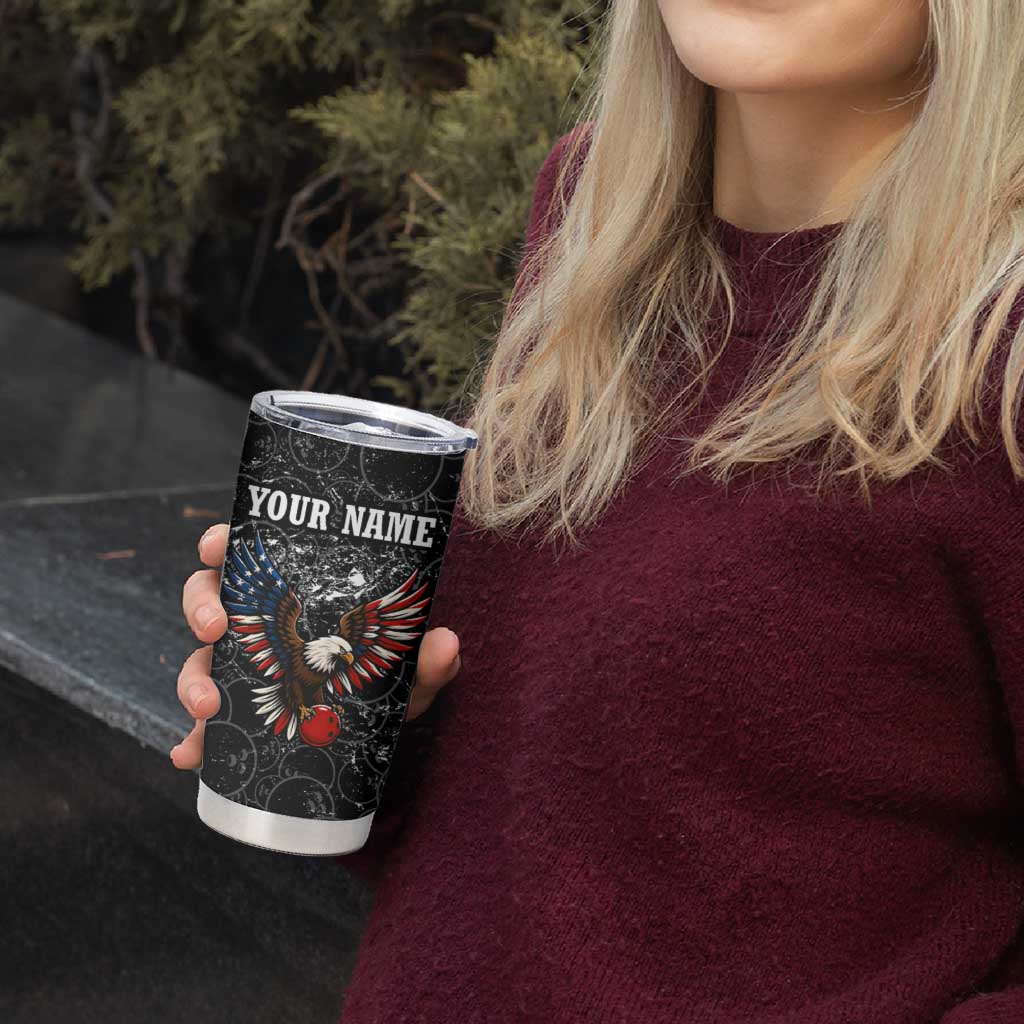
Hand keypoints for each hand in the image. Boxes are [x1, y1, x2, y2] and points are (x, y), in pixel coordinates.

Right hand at [169, 523, 461, 768]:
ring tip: (207, 706)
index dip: (222, 543)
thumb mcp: (408, 671)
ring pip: (199, 660)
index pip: (248, 556)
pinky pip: (205, 726)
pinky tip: (191, 755)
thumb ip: (426, 659)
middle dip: (202, 609)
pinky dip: (193, 741)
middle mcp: (259, 627)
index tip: (217, 545)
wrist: (379, 732)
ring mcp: (244, 671)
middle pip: (209, 600)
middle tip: (216, 629)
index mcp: (292, 595)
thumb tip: (446, 643)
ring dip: (192, 679)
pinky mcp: (238, 716)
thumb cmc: (387, 682)